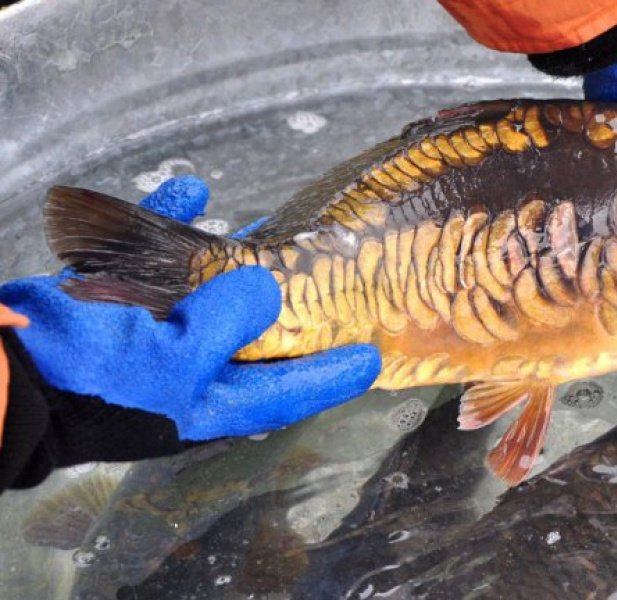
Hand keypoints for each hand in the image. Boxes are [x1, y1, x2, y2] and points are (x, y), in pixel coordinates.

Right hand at [0, 177, 380, 439]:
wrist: (3, 369)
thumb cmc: (90, 377)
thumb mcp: (172, 357)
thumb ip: (228, 323)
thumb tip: (267, 288)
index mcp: (208, 400)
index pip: (286, 392)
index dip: (331, 376)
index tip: (371, 360)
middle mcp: (186, 373)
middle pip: (254, 340)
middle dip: (290, 309)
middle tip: (333, 282)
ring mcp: (149, 339)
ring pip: (207, 294)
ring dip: (236, 258)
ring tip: (271, 229)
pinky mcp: (109, 304)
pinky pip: (150, 257)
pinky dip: (171, 220)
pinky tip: (189, 187)